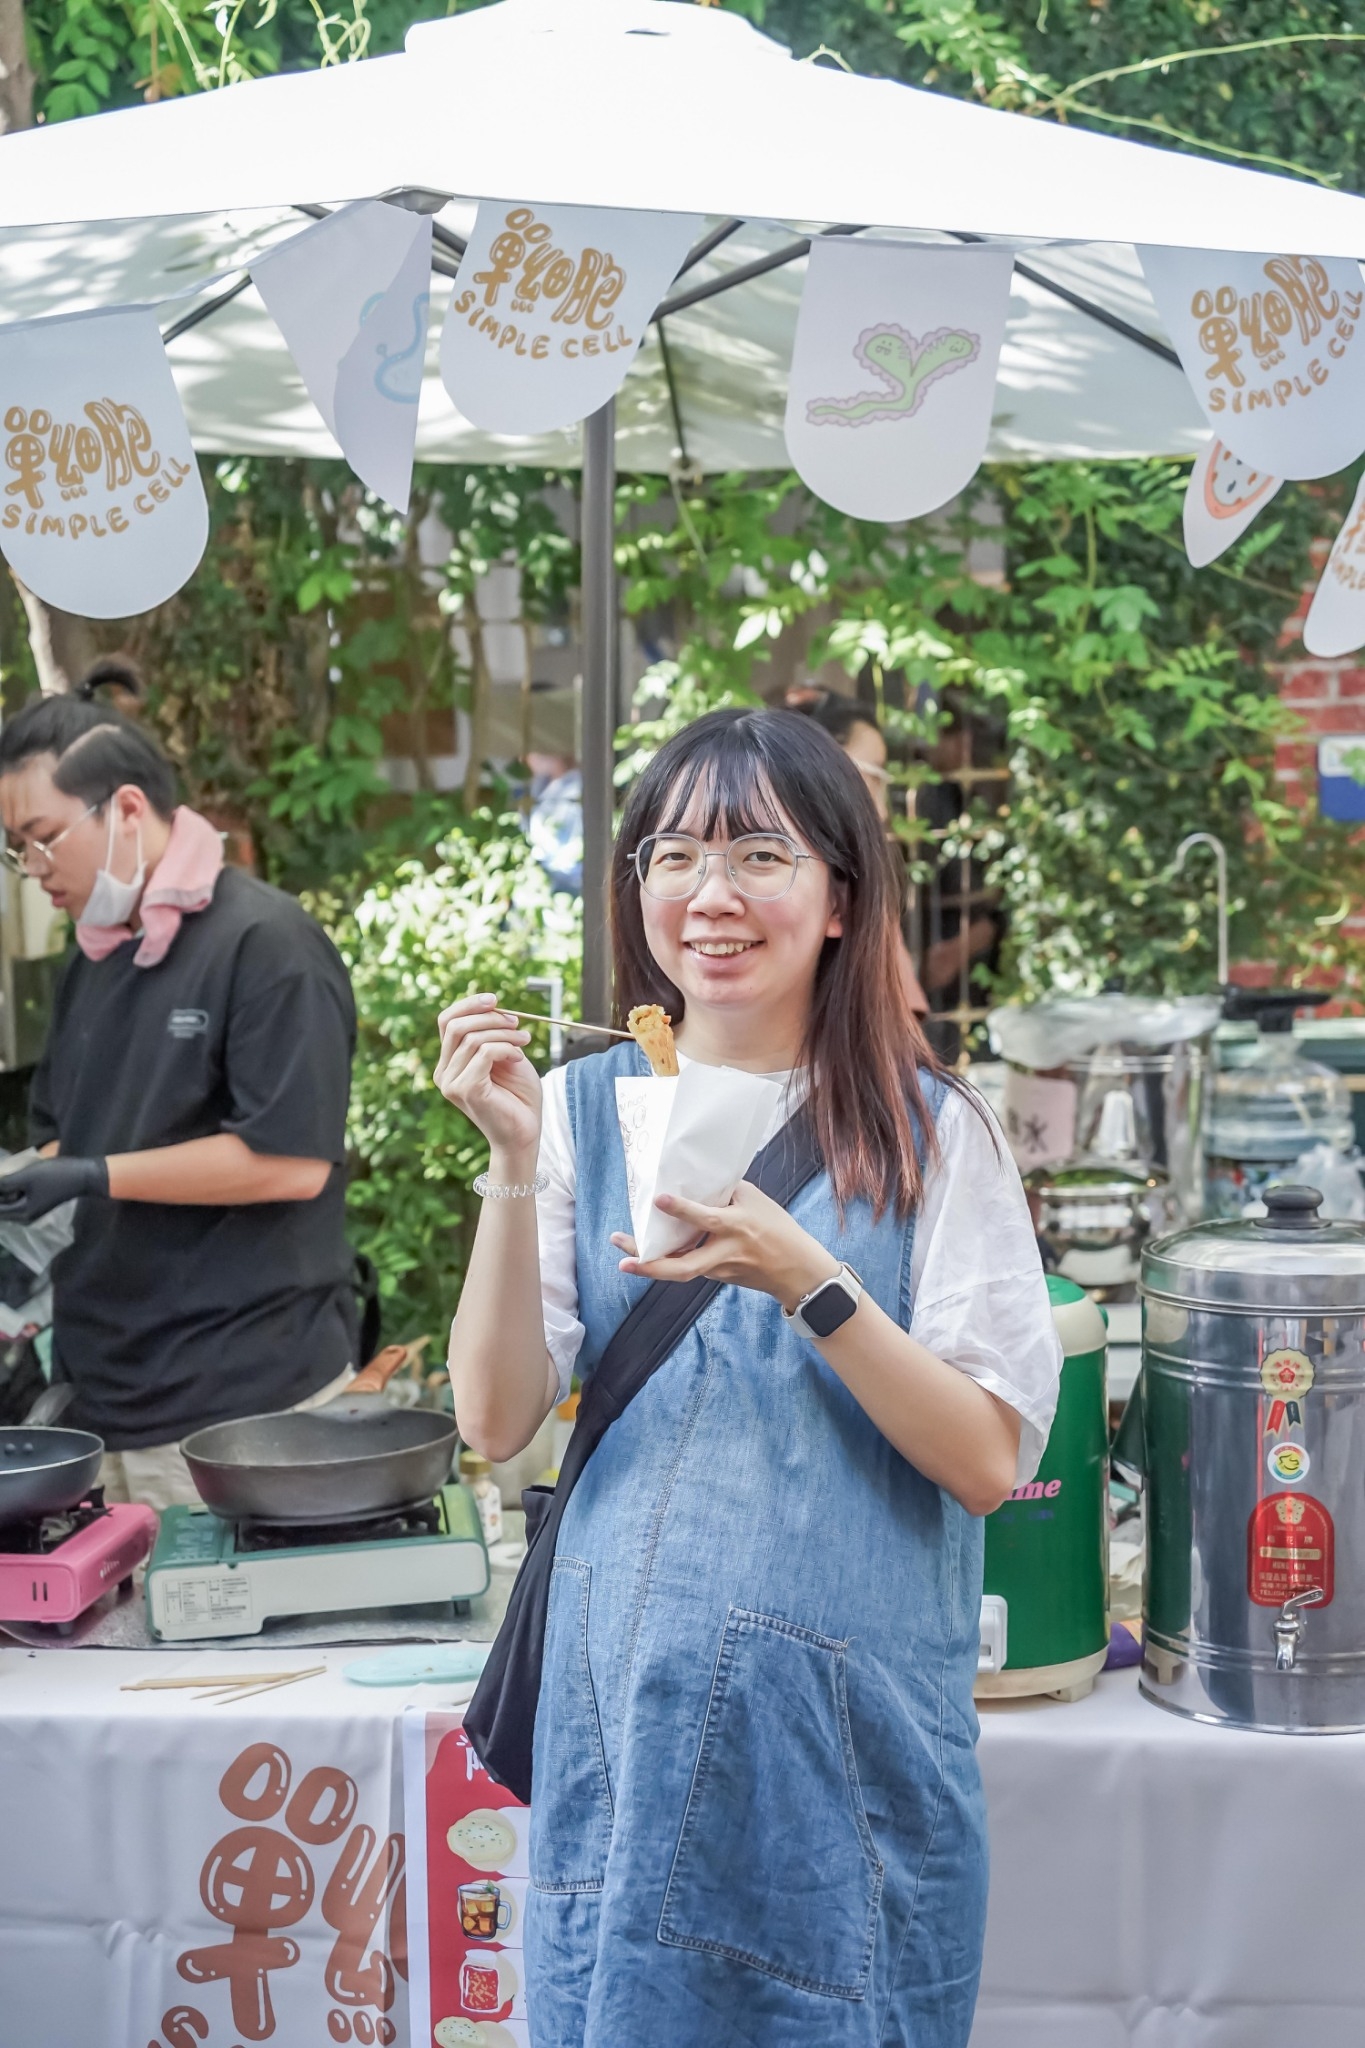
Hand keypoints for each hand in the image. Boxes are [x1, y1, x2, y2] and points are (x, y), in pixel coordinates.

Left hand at [0, 1154, 107, 1220]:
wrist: (82, 1176)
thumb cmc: (55, 1176)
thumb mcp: (27, 1177)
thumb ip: (5, 1183)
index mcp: (22, 1213)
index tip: (0, 1180)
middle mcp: (24, 1217)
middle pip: (1, 1208)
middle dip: (0, 1193)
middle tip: (1, 1176)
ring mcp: (30, 1211)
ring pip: (8, 1204)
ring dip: (4, 1192)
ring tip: (5, 1176)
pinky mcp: (35, 1204)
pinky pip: (16, 1201)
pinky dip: (11, 1191)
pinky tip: (12, 1178)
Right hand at [434, 992, 541, 1162]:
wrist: (526, 1132)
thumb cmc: (518, 1096)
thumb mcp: (506, 1055)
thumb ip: (492, 1034)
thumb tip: (491, 1006)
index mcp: (449, 1063)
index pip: (446, 1021)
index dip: (468, 1004)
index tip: (494, 999)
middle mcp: (444, 1073)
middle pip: (455, 1025)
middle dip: (490, 1017)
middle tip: (518, 1023)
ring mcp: (451, 1083)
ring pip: (473, 1038)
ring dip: (505, 1034)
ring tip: (525, 1041)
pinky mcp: (465, 1090)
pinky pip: (485, 1053)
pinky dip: (507, 1048)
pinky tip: (520, 1059)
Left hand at [613, 1180, 839, 1307]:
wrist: (797, 1272)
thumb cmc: (779, 1230)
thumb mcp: (757, 1202)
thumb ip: (726, 1192)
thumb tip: (695, 1180)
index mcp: (737, 1227)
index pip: (706, 1219)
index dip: (682, 1209)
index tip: (659, 1199)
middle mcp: (724, 1252)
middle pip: (683, 1267)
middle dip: (651, 1264)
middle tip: (623, 1256)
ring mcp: (718, 1269)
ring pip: (681, 1271)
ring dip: (651, 1266)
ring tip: (625, 1257)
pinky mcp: (716, 1276)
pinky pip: (689, 1267)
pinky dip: (668, 1260)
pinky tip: (650, 1251)